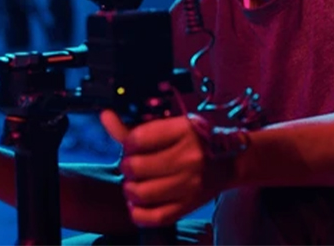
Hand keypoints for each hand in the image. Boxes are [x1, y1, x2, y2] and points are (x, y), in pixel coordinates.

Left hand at [100, 110, 231, 226]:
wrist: (228, 163)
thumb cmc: (192, 142)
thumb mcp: (169, 128)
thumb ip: (134, 127)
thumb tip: (105, 116)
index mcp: (185, 131)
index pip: (136, 139)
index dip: (127, 143)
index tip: (133, 145)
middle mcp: (190, 157)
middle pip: (134, 167)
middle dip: (127, 167)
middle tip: (134, 166)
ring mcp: (190, 184)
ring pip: (139, 193)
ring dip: (130, 189)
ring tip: (136, 184)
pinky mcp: (188, 206)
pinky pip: (151, 217)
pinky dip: (137, 212)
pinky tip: (140, 202)